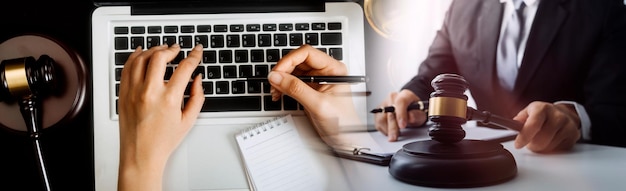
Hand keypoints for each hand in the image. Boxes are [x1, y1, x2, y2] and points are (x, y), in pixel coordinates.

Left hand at [117, 44, 204, 190]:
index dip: (194, 55)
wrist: (141, 154)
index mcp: (169, 99)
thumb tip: (198, 80)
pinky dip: (134, 57)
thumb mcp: (188, 120)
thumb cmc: (162, 142)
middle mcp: (150, 92)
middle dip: (171, 49)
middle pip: (160, 57)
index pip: (184, 68)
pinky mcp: (123, 94)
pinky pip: (127, 68)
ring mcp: (134, 91)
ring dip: (153, 50)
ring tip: (161, 50)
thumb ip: (197, 97)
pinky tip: (141, 54)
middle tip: (177, 49)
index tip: (196, 51)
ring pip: (141, 59)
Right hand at [267, 45, 361, 145]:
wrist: (345, 139)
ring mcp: (317, 80)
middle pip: (298, 60)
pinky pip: (293, 82)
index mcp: (333, 69)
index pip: (307, 53)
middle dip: (283, 70)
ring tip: (275, 90)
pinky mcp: (310, 89)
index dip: (289, 60)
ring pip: (293, 71)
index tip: (278, 72)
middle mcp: (325, 71)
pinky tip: (279, 94)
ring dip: (282, 79)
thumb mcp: (318, 105)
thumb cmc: (343, 122)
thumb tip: (278, 77)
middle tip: (274, 82)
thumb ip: (297, 89)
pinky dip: (283, 87)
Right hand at [374, 89, 426, 140]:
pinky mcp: (378, 112)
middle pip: (390, 112)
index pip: (401, 102)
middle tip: (395, 137)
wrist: (409, 109)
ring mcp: (384, 104)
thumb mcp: (421, 114)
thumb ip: (417, 115)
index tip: (402, 125)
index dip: (401, 114)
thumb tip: (410, 117)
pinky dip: (384, 130)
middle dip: (392, 127)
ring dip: (388, 129)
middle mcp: (393, 97)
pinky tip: (391, 129)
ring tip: (396, 133)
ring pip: (381, 119)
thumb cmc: (414, 111)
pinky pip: (378, 123)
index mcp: (405, 95)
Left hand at [513, 101, 580, 152]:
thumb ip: (518, 121)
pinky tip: (551, 141)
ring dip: (542, 148)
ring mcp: (568, 124)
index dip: (525, 136)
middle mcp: (557, 115)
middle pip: (541, 140)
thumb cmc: (541, 115)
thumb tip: (511, 126)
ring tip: (541, 140)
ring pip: (550, 147)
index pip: (533, 124)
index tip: (518, 145)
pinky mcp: (574, 135)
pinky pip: (559, 150)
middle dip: (532, 145)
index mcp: (542, 108)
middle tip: (530, 142)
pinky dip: (552, 149)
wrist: (562, 113)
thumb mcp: (527, 113)